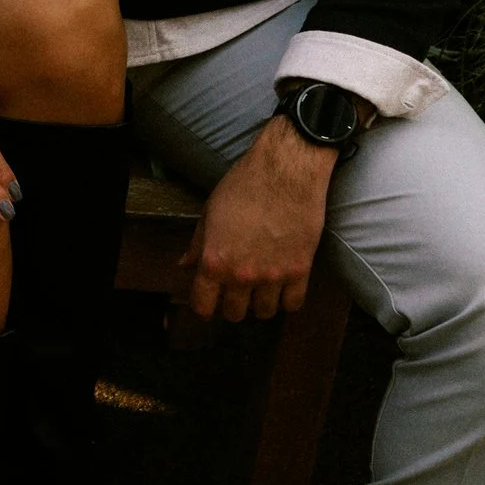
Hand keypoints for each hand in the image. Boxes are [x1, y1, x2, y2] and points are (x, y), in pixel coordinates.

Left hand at [183, 116, 337, 323]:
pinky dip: (287, 300)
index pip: (203, 306)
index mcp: (214, 261)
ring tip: (262, 289)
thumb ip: (198, 245)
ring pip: (264, 313)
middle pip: (235, 314)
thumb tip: (185, 265)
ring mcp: (272, 276)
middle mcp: (241, 275)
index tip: (210, 303)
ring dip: (261, 304)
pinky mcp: (299, 270)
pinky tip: (284, 288)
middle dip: (233, 305)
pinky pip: (293, 304)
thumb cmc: (244, 185)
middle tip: (238, 292)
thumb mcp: (210, 212)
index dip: (205, 307)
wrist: (286, 170)